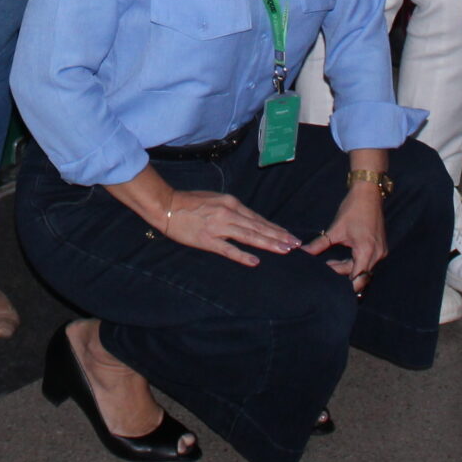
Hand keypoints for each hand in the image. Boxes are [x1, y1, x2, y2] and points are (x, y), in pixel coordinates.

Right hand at [157, 190, 301, 266]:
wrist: (166, 205)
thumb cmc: (190, 202)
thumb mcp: (215, 200)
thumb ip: (232, 209)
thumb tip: (249, 220)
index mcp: (231, 203)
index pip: (258, 218)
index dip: (275, 228)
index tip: (289, 235)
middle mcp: (228, 213)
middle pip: (258, 227)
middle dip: (278, 237)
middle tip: (295, 245)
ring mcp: (218, 227)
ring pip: (249, 236)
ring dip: (268, 244)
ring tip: (284, 250)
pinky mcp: (207, 240)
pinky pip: (228, 249)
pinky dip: (242, 255)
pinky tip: (255, 261)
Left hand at [302, 186, 388, 289]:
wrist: (369, 193)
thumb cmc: (353, 209)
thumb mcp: (335, 229)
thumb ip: (319, 244)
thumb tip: (303, 252)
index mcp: (366, 251)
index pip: (356, 278)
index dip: (342, 282)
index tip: (328, 281)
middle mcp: (377, 255)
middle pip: (360, 276)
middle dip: (343, 277)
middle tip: (326, 274)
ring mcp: (380, 252)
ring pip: (364, 270)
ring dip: (349, 270)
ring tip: (330, 265)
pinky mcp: (380, 248)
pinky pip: (368, 262)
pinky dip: (356, 264)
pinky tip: (342, 260)